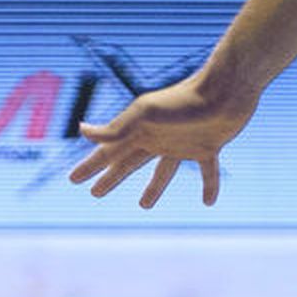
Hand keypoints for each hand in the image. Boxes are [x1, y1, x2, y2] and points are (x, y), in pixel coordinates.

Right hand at [68, 72, 259, 207]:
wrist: (224, 90)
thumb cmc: (183, 100)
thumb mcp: (145, 115)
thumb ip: (116, 128)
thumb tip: (81, 130)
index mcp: (138, 130)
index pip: (108, 152)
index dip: (90, 167)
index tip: (73, 180)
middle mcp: (156, 138)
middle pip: (128, 162)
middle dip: (111, 177)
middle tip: (94, 193)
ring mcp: (181, 144)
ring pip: (163, 171)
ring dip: (153, 189)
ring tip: (143, 206)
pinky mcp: (207, 148)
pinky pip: (207, 172)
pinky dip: (209, 187)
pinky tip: (208, 202)